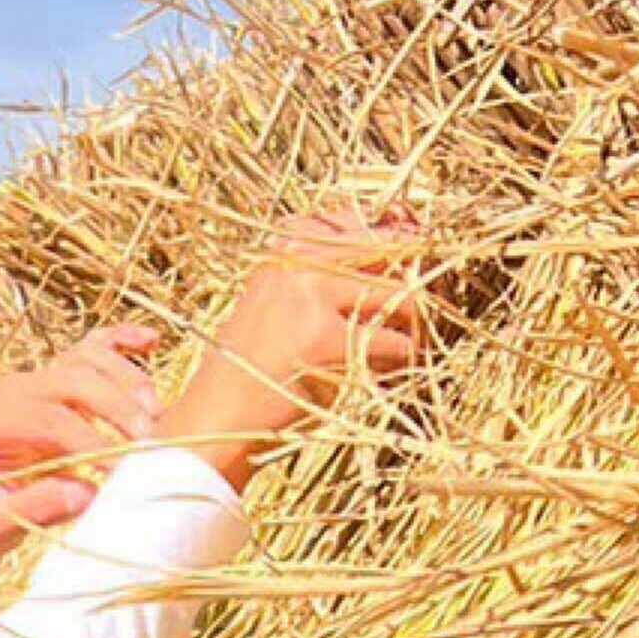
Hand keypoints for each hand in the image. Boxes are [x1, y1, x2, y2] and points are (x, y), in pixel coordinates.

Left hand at [0, 324, 161, 579]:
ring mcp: (40, 378)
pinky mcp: (60, 379)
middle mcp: (17, 390)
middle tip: (149, 441)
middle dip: (117, 407)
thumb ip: (34, 509)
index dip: (92, 442)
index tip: (124, 470)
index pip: (51, 420)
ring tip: (156, 414)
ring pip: (88, 359)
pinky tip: (151, 340)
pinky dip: (122, 340)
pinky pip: (92, 348)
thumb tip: (85, 493)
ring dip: (127, 380)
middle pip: (74, 380)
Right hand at [158, 203, 427, 489]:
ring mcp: (311, 294)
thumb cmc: (259, 362)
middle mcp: (298, 256)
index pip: (363, 222)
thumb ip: (335, 269)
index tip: (407, 272)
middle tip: (420, 314)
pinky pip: (394, 342)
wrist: (218, 415)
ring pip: (401, 296)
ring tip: (409, 347)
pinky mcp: (324, 338)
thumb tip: (409, 239)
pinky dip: (402, 362)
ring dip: (414, 327)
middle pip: (390, 249)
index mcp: (288, 240)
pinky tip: (386, 374)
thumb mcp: (286, 297)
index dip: (397, 244)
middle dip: (417, 281)